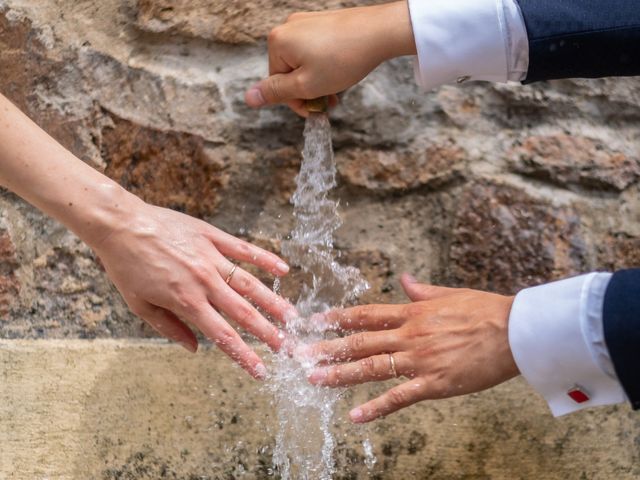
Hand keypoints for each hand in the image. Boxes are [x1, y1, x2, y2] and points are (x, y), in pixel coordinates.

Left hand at [91, 199, 295, 378]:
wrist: (121, 224)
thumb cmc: (126, 266)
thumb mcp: (139, 304)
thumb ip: (169, 328)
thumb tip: (194, 349)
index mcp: (186, 301)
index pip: (223, 335)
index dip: (244, 356)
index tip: (261, 371)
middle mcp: (204, 281)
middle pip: (244, 312)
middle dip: (268, 332)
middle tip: (287, 346)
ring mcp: (211, 257)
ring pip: (250, 283)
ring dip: (273, 301)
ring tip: (292, 316)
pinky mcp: (213, 237)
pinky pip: (244, 249)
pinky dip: (265, 259)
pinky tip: (283, 270)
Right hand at [244, 1, 415, 115]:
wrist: (378, 32)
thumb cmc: (343, 60)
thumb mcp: (306, 85)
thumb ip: (276, 92)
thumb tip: (248, 98)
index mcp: (277, 42)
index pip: (276, 83)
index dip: (297, 102)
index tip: (317, 110)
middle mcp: (287, 28)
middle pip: (289, 72)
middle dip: (308, 91)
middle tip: (331, 102)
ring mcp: (305, 22)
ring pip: (303, 64)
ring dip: (318, 82)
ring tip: (338, 89)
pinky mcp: (321, 22)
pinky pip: (315, 51)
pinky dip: (325, 66)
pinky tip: (341, 71)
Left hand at [301, 274, 518, 421]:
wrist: (515, 331)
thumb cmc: (484, 310)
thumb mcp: (449, 294)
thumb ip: (422, 290)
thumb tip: (404, 279)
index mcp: (412, 312)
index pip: (365, 314)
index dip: (337, 318)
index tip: (314, 321)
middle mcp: (409, 335)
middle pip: (360, 341)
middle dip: (327, 348)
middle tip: (299, 354)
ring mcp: (420, 360)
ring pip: (372, 367)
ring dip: (340, 374)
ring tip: (314, 379)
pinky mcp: (435, 384)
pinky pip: (399, 397)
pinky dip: (375, 407)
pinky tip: (354, 416)